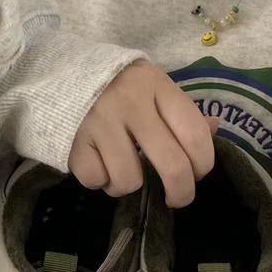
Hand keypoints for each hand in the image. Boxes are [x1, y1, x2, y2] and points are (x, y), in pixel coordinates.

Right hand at [69, 60, 218, 207]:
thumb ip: (181, 111)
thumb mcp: (152, 88)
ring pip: (130, 180)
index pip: (195, 134)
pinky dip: (99, 180)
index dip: (203, 164)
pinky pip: (97, 180)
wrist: (57, 72)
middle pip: (172, 165)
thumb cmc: (115, 86)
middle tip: (176, 199)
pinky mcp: (74, 141)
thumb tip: (214, 128)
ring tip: (120, 169)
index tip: (198, 174)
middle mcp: (131, 103)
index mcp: (156, 86)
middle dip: (181, 193)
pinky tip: (96, 162)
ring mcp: (100, 122)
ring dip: (127, 185)